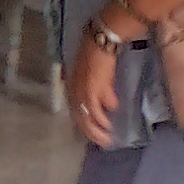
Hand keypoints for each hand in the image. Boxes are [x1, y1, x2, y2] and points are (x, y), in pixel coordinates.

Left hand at [67, 32, 118, 149]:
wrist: (101, 41)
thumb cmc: (100, 55)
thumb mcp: (100, 77)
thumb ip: (104, 92)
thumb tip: (111, 107)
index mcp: (73, 87)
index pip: (76, 111)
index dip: (85, 124)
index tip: (94, 134)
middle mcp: (73, 91)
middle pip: (79, 118)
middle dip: (90, 132)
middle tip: (102, 142)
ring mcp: (80, 92)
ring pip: (85, 118)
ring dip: (96, 131)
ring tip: (106, 140)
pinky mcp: (90, 90)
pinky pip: (94, 111)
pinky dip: (100, 121)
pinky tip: (107, 127)